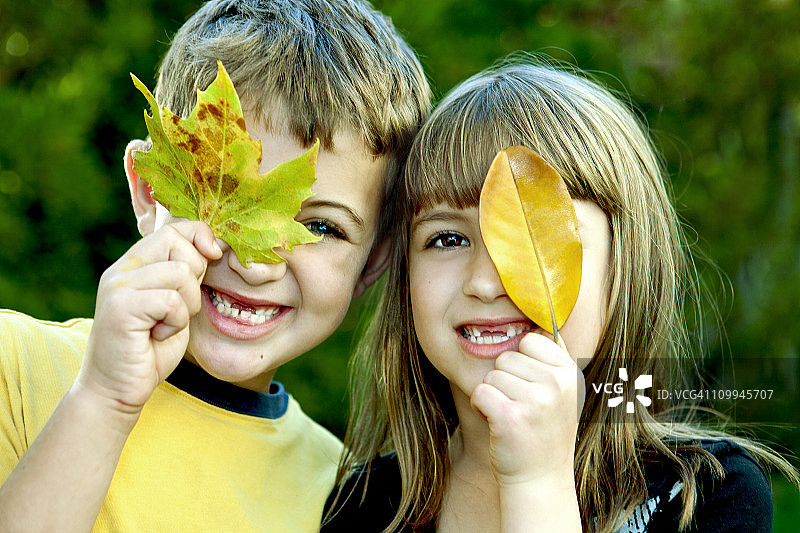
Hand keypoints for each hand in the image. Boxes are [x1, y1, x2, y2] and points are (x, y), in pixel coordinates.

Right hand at [77, 221, 221, 414]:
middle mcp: (122, 269)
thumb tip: (215, 245)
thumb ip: (186, 275)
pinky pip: (172, 301)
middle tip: (179, 308)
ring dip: (187, 306)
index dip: (201, 238)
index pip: (175, 228)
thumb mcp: (176, 303)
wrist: (116, 390)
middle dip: (195, 276)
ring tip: (166, 324)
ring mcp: (118, 286)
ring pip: (181, 274)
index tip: (214, 257)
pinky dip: (176, 322)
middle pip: (178, 243)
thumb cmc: (150, 350)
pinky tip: (157, 335)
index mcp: (134, 264)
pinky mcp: (121, 307)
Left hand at [470, 332, 584, 486]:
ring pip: (491, 374)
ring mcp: (535, 401)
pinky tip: (495, 421)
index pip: (530, 340)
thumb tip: (544, 317)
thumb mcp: (562, 391)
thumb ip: (554, 356)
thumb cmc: (544, 431)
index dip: (522, 362)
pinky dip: (480, 406)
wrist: (540, 479)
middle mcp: (556, 385)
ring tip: (510, 415)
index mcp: (569, 373)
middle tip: (520, 407)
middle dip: (505, 379)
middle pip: (507, 356)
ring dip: (493, 394)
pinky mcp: (510, 417)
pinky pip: (480, 391)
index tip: (531, 387)